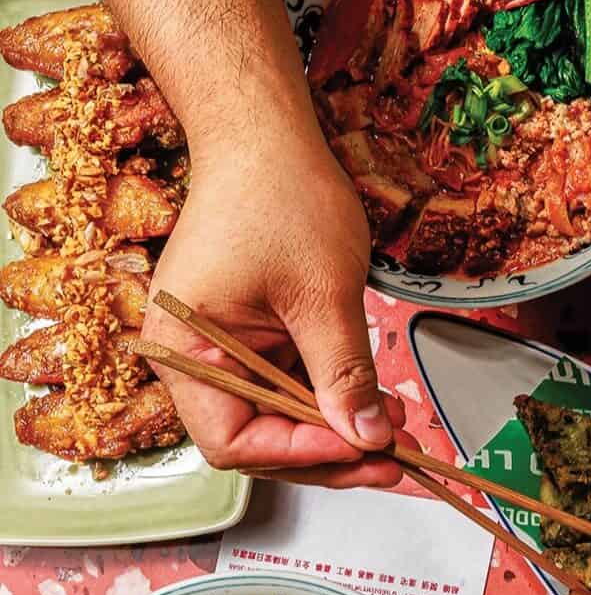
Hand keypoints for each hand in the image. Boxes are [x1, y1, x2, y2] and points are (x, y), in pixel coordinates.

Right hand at [144, 136, 413, 488]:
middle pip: (258, 437)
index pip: (234, 441)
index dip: (300, 455)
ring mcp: (224, 346)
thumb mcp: (323, 293)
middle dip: (329, 451)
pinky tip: (381, 403)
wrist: (266, 134)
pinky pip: (289, 381)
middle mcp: (195, 357)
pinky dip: (334, 395)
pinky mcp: (253, 333)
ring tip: (401, 433)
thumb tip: (368, 437)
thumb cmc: (281, 197)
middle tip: (396, 459)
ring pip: (280, 414)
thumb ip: (342, 372)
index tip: (362, 450)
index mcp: (186, 350)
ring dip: (339, 427)